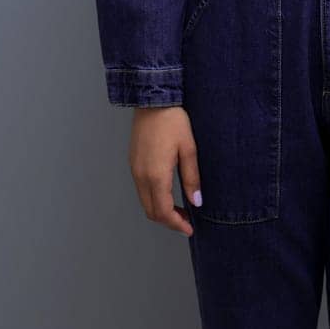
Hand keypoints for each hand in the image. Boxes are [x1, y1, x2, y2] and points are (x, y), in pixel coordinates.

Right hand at [129, 106, 200, 235]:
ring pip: (145, 202)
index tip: (190, 228)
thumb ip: (191, 178)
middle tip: (187, 221)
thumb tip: (196, 202)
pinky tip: (168, 194)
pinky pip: (141, 190)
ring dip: (160, 210)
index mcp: (156, 175)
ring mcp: (134, 170)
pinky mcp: (133, 163)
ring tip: (180, 209)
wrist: (153, 100)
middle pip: (151, 211)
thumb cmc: (173, 121)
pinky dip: (153, 199)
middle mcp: (141, 176)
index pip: (163, 212)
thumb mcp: (188, 149)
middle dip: (168, 221)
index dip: (176, 224)